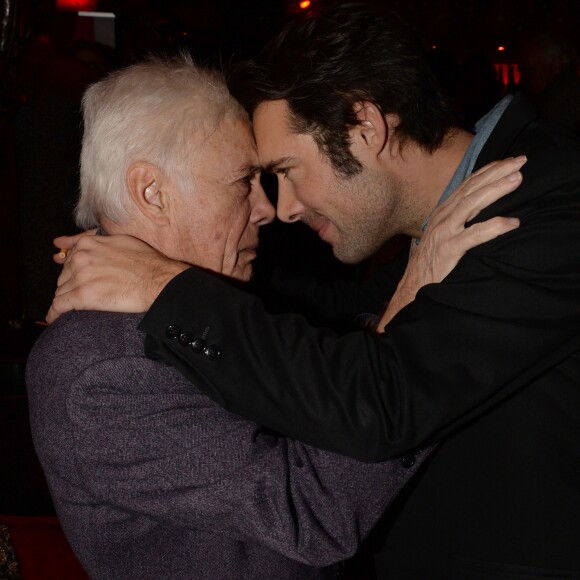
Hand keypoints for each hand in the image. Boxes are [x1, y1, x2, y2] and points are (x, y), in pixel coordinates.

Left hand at [47, 233, 189, 322]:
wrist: (157, 280)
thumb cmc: (146, 261)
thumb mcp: (120, 240)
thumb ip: (94, 239)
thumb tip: (72, 241)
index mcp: (87, 244)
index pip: (68, 256)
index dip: (70, 267)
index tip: (65, 270)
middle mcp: (80, 258)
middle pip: (64, 275)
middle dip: (71, 283)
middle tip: (85, 291)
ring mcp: (80, 277)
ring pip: (61, 290)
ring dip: (66, 298)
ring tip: (71, 307)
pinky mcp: (82, 296)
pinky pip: (59, 306)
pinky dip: (54, 313)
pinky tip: (54, 318)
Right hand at [376, 156, 525, 331]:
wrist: (413, 285)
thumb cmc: (432, 260)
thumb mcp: (444, 232)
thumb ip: (460, 218)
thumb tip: (483, 206)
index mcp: (443, 210)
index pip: (468, 183)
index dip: (489, 170)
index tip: (511, 160)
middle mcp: (443, 216)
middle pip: (472, 188)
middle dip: (497, 172)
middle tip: (520, 162)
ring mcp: (444, 232)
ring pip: (471, 205)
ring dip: (495, 190)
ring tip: (517, 181)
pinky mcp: (448, 249)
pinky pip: (473, 235)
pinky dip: (494, 227)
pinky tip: (512, 223)